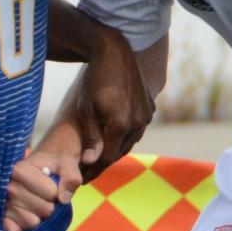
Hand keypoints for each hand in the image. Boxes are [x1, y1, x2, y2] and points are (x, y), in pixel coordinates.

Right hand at [1, 145, 81, 230]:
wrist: (40, 165)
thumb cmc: (52, 164)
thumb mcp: (66, 164)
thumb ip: (70, 178)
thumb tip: (64, 199)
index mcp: (20, 170)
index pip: (51, 194)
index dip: (58, 193)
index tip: (53, 185)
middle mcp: (8, 187)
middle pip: (44, 210)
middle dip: (51, 206)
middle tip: (46, 197)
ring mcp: (3, 203)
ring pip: (32, 223)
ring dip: (40, 217)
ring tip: (37, 204)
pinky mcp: (2, 216)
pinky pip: (14, 230)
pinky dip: (24, 227)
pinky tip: (27, 216)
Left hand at [66, 32, 154, 173]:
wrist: (114, 51)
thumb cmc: (94, 79)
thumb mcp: (86, 109)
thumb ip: (90, 137)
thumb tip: (90, 162)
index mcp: (121, 124)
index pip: (107, 157)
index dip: (93, 170)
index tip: (81, 179)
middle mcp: (139, 122)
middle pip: (119, 152)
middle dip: (103, 163)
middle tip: (87, 173)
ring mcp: (147, 115)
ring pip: (130, 141)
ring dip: (115, 150)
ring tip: (99, 158)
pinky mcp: (150, 107)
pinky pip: (137, 128)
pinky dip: (124, 136)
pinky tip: (113, 139)